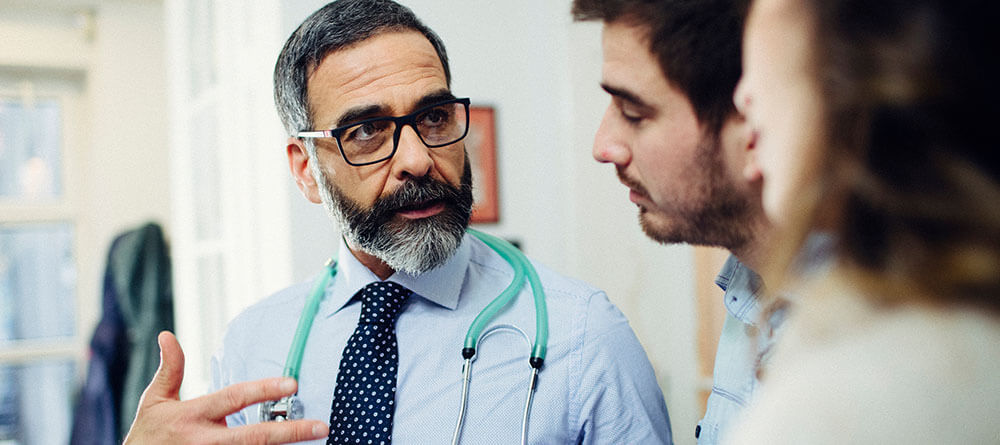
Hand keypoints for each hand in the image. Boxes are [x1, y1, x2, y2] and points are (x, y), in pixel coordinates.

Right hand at [123, 331, 327, 443]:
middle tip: (322, 426)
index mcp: (192, 416)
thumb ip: (170, 370)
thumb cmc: (148, 436)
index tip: (292, 384)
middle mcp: (205, 441)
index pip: (234, 398)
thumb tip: (167, 335)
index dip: (263, 390)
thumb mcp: (153, 401)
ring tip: (314, 439)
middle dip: (290, 432)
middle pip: (253, 437)